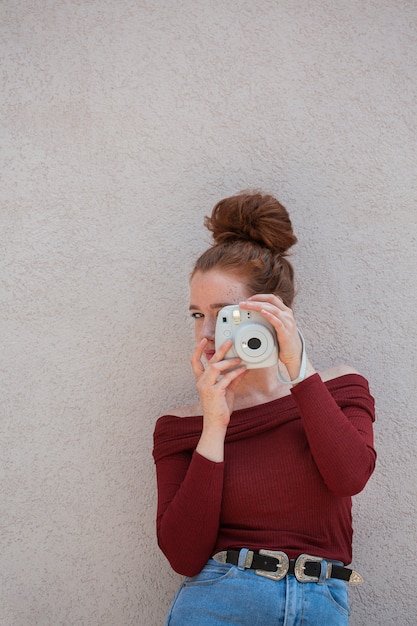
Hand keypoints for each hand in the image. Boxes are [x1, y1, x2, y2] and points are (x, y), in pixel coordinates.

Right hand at [190, 338, 246, 460]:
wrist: (216, 423)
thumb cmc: (219, 408)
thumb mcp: (227, 390)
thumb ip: (233, 378)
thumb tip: (242, 368)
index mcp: (201, 380)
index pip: (195, 361)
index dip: (197, 350)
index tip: (203, 340)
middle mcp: (202, 382)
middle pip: (208, 361)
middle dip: (219, 349)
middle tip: (229, 342)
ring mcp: (207, 387)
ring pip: (215, 367)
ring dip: (228, 361)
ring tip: (238, 358)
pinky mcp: (215, 392)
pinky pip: (226, 378)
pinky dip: (235, 372)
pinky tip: (243, 369)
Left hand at [239, 294, 306, 380]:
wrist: (294, 354)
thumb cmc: (284, 340)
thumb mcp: (279, 325)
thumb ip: (273, 316)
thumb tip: (262, 309)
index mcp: (285, 311)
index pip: (272, 298)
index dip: (259, 297)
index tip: (248, 300)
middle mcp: (287, 315)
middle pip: (270, 302)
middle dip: (255, 301)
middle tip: (243, 303)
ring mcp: (287, 323)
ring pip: (272, 310)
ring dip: (258, 307)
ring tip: (248, 306)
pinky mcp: (285, 333)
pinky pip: (277, 322)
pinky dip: (269, 316)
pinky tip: (263, 313)